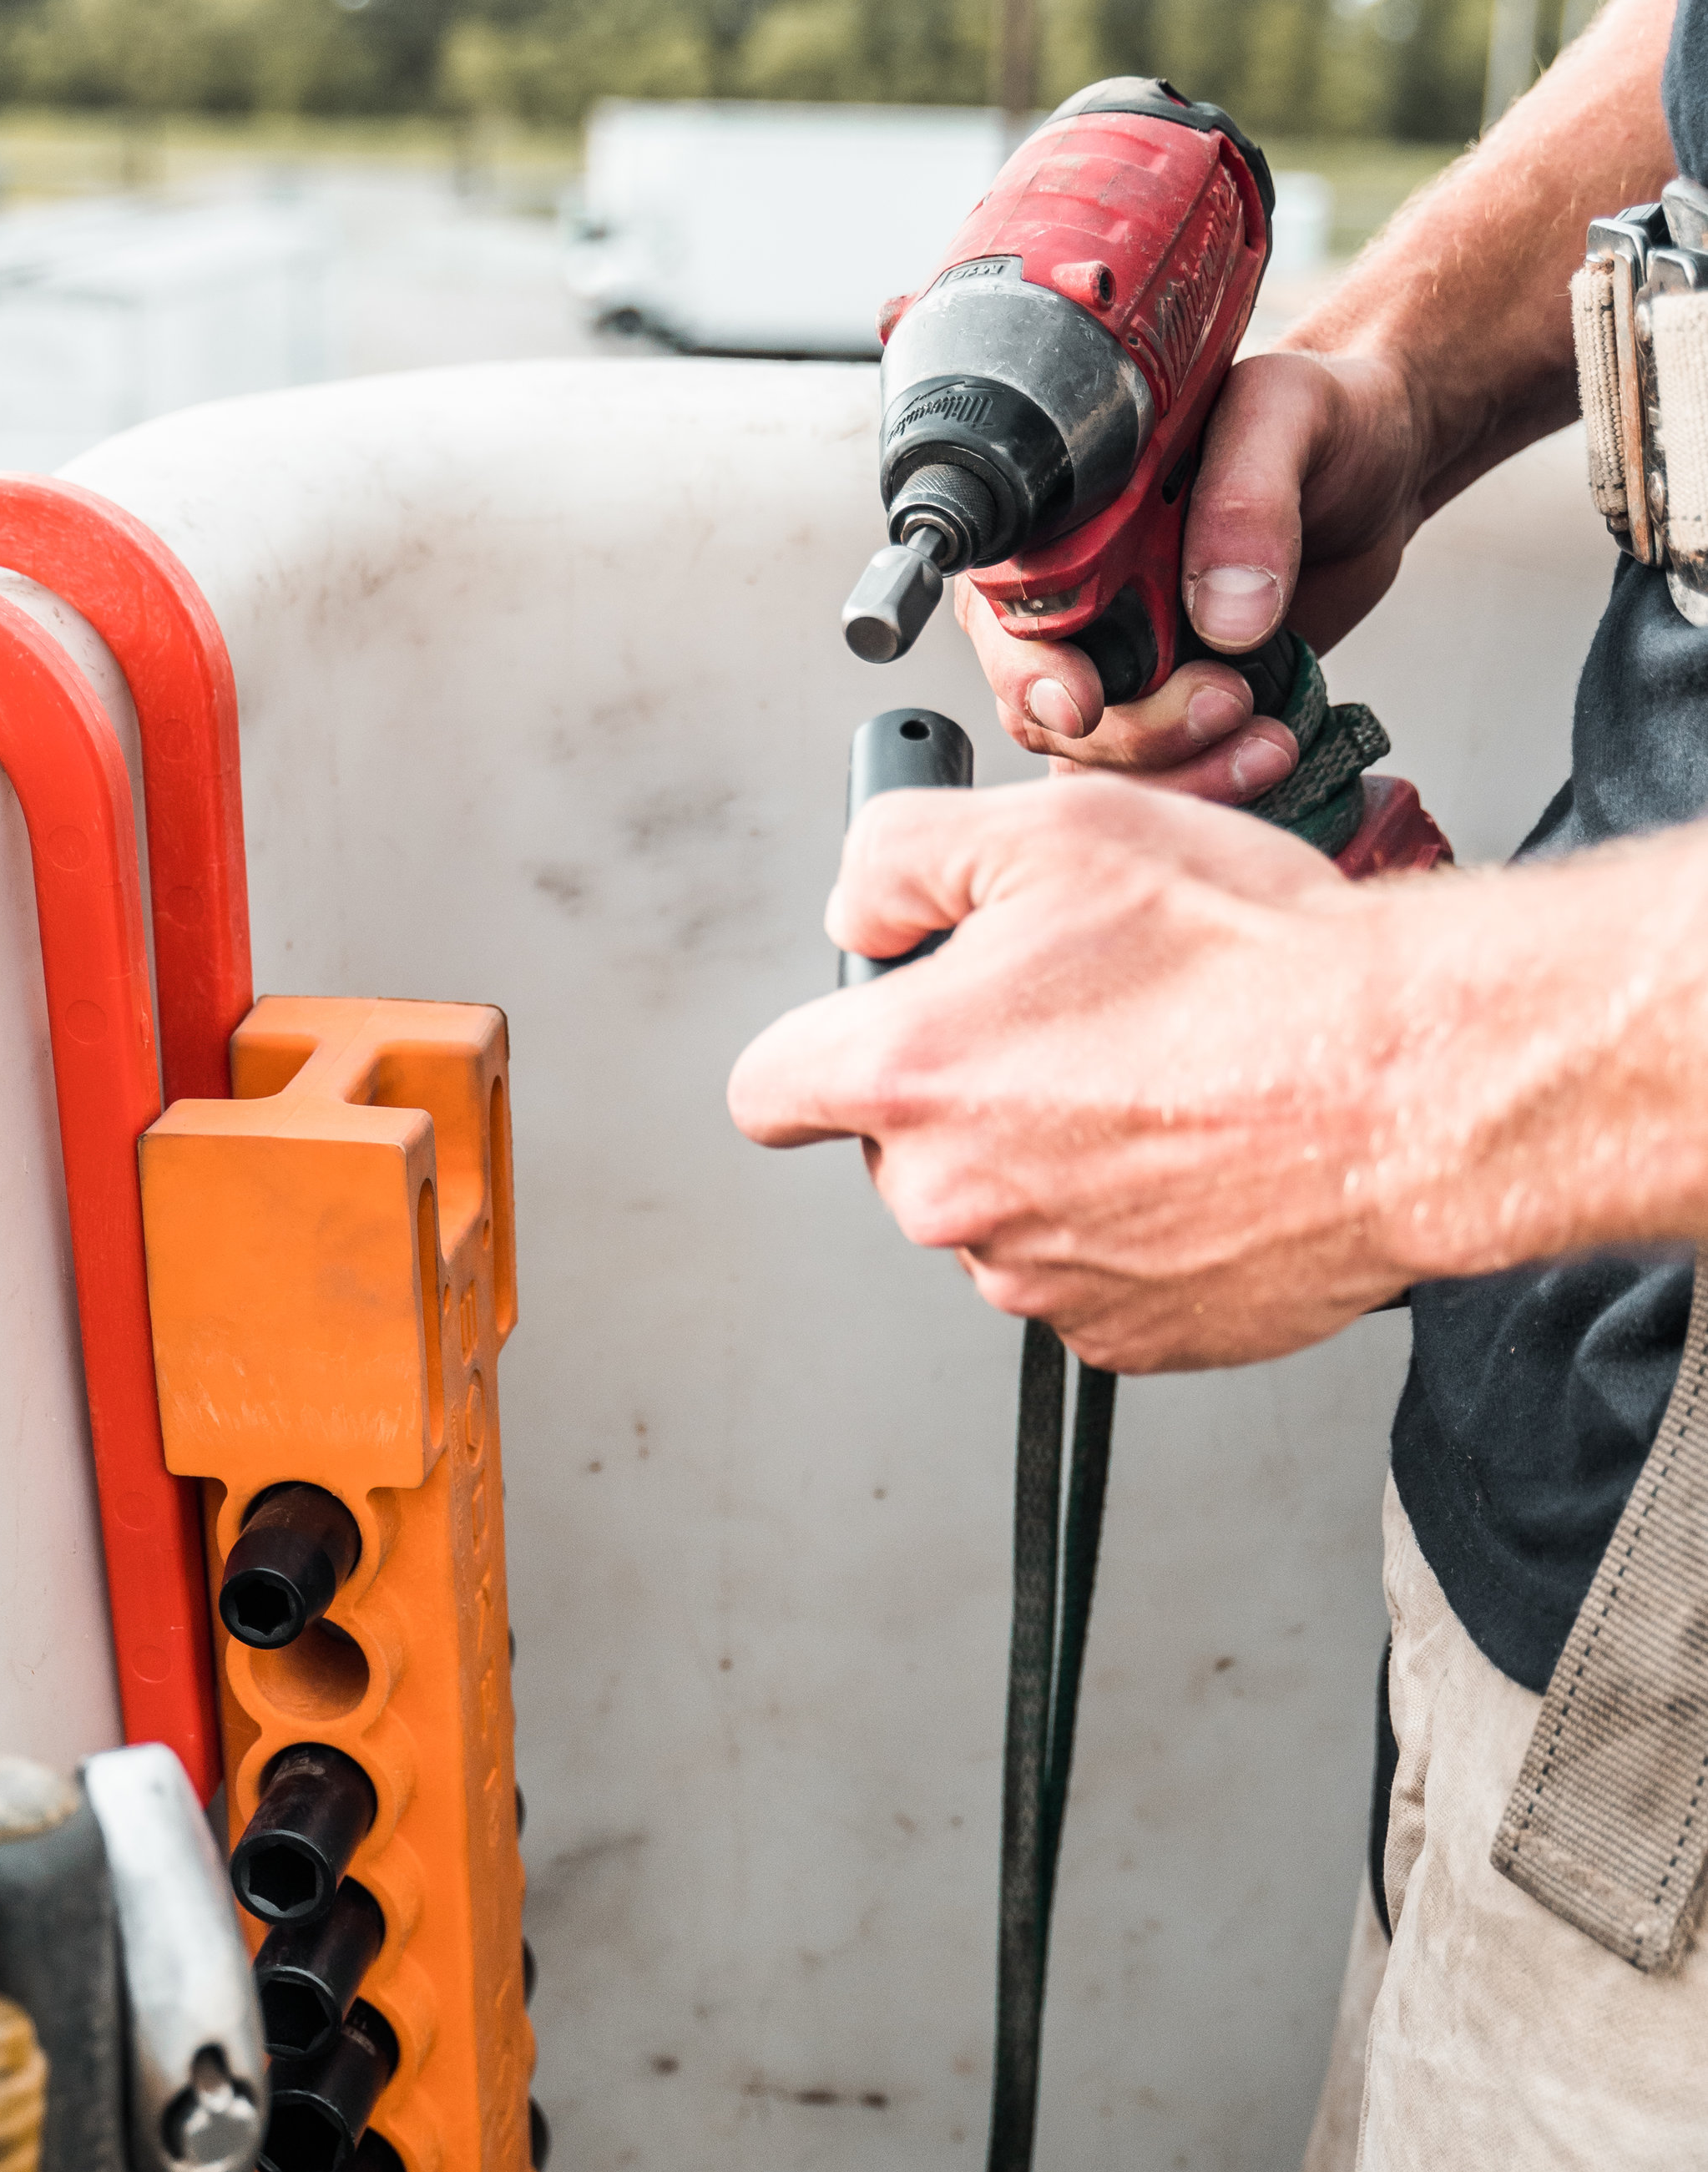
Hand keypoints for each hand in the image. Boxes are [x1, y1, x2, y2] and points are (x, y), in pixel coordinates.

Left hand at [727, 777, 1416, 1371]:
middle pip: (900, 1152)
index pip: (768, 1092)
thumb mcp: (1058, 829)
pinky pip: (1087, 1276)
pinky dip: (1127, 1225)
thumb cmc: (1256, 964)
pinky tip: (1197, 1156)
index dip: (815, 1049)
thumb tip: (859, 905)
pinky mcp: (1119, 1337)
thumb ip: (906, 856)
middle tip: (1079, 1024)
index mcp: (911, 1077)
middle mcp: (954, 1201)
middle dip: (964, 1092)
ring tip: (1163, 1083)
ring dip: (1053, 1158)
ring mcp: (1035, 1282)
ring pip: (1000, 1214)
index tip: (868, 1031)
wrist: (1408, 1084)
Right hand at [958, 344, 1431, 806]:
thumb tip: (1220, 616)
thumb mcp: (1289, 414)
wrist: (1379, 470)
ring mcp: (1121, 667)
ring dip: (1181, 775)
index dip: (1031, 673)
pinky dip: (1208, 789)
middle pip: (1048, 715)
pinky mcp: (1172, 714)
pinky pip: (1159, 784)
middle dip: (1134, 736)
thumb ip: (1248, 497)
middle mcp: (1075, 605)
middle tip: (1228, 702)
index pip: (1006, 618)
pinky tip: (1268, 760)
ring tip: (1270, 745)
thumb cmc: (1322, 420)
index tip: (1087, 704)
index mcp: (1064, 524)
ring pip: (1099, 767)